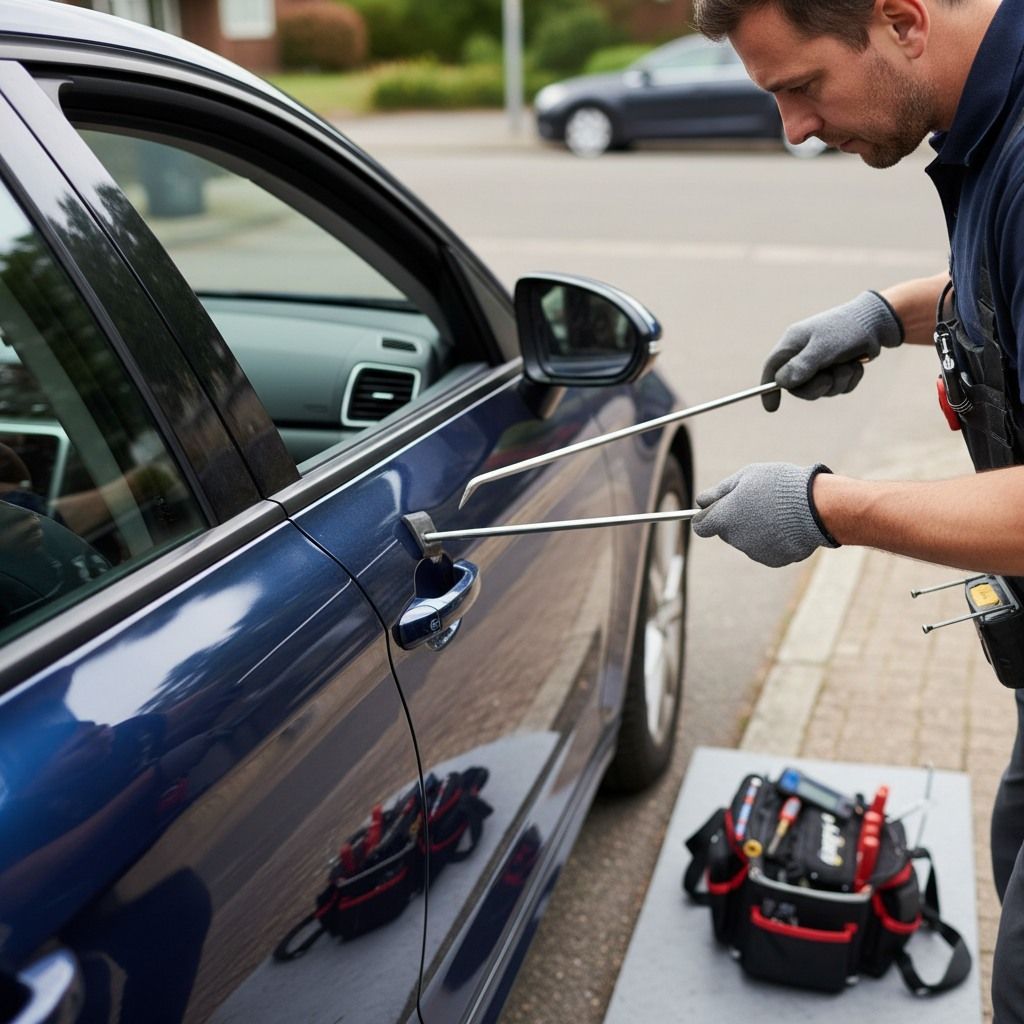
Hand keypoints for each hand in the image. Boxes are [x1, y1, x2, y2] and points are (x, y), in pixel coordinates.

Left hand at [693, 463, 838, 566]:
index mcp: (723, 519)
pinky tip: (786, 525)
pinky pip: (766, 548)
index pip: (701, 526)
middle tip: (758, 502)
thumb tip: (700, 502)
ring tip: (777, 511)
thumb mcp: (745, 477)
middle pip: (726, 531)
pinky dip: (772, 539)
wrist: (815, 507)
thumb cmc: (777, 486)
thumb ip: (719, 491)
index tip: (718, 508)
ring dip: (754, 528)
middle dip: (735, 519)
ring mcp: (753, 552)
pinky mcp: (772, 560)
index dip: (707, 516)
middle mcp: (734, 540)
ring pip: (746, 539)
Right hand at [761, 291, 902, 411]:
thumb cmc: (847, 329)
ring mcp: (819, 363)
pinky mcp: (835, 369)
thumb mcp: (824, 347)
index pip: (772, 368)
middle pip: (797, 386)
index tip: (771, 408)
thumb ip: (802, 365)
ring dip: (837, 382)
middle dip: (816, 387)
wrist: (877, 322)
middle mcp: (802, 354)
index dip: (768, 388)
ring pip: (820, 389)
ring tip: (848, 365)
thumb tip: (781, 383)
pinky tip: (855, 365)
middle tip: (829, 380)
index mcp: (793, 344)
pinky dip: (848, 380)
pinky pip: (837, 387)